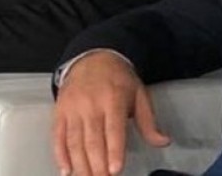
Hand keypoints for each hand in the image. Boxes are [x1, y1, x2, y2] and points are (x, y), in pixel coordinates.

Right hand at [53, 51, 169, 175]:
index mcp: (114, 99)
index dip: (114, 151)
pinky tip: (67, 170)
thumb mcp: (139, 94)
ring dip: (81, 165)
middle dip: (98, 166)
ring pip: (75, 142)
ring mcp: (73, 108)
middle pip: (93, 140)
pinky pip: (58, 136)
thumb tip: (163, 141)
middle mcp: (91, 104)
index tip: (115, 169)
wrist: (93, 57)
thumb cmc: (118, 78)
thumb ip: (149, 121)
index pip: (114, 129)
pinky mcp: (60, 111)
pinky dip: (60, 155)